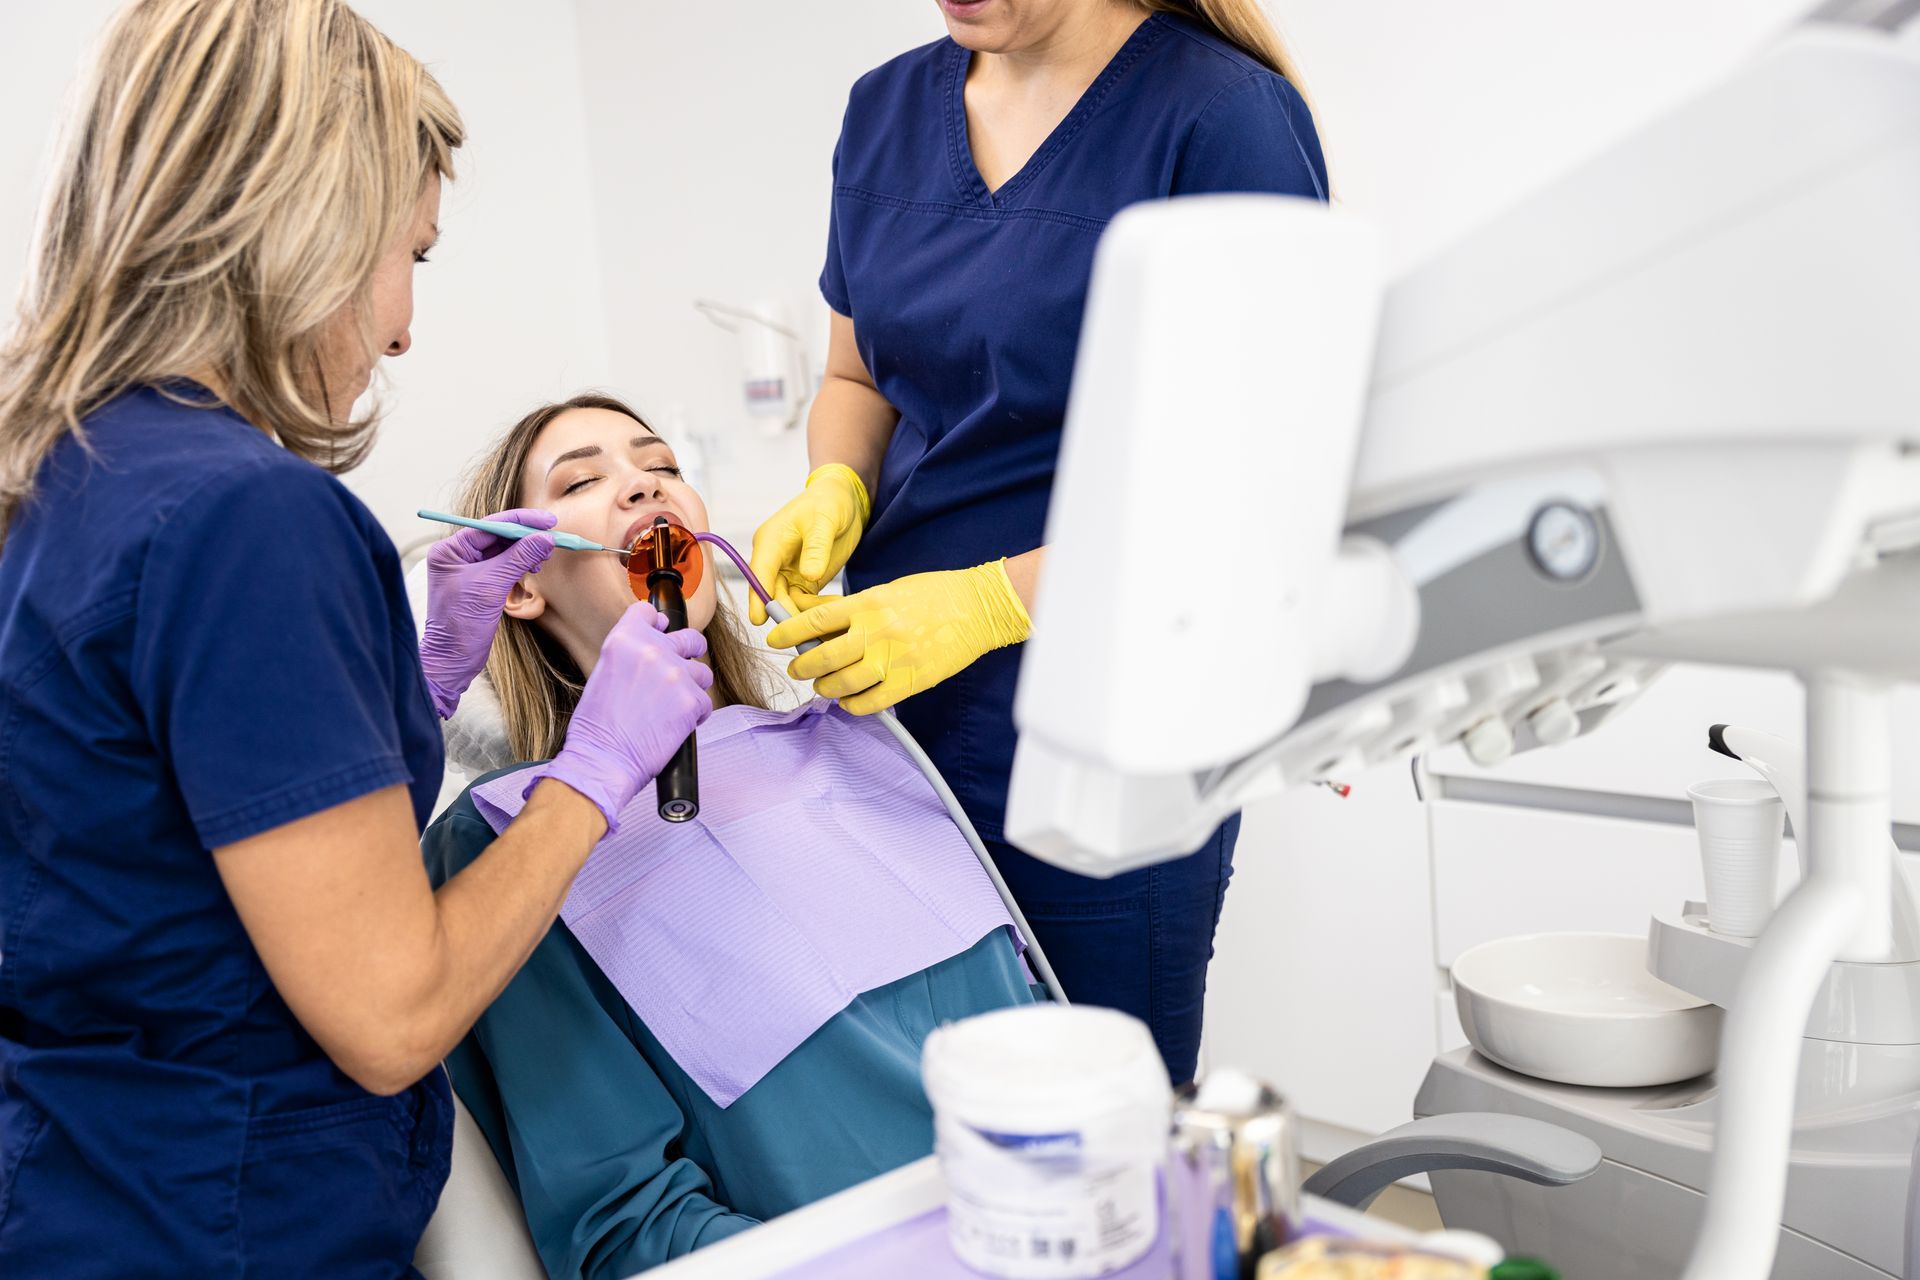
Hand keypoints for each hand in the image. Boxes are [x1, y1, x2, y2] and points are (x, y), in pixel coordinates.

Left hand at [420, 508, 556, 718]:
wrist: (453, 659)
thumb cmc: (461, 623)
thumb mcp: (491, 585)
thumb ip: (518, 558)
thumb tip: (544, 539)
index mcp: (451, 550)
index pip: (490, 525)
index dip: (521, 522)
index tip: (547, 522)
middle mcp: (458, 556)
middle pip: (498, 536)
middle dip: (526, 537)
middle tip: (552, 539)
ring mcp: (469, 570)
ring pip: (504, 550)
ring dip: (526, 551)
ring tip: (544, 556)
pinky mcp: (481, 584)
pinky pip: (505, 565)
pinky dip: (522, 564)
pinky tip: (534, 568)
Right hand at [540, 603, 713, 832]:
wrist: (603, 759)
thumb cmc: (597, 725)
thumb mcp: (605, 671)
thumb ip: (631, 654)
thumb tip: (655, 642)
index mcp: (625, 639)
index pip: (650, 612)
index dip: (658, 624)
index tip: (661, 632)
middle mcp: (652, 650)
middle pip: (690, 637)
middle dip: (690, 651)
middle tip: (682, 668)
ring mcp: (675, 674)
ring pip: (703, 672)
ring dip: (693, 687)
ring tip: (673, 707)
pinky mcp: (691, 700)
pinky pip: (705, 702)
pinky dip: (695, 715)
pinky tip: (675, 725)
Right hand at [746, 464, 870, 625]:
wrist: (843, 497)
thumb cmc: (829, 501)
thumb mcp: (824, 520)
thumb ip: (817, 547)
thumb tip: (809, 575)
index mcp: (770, 541)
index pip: (759, 573)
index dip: (758, 597)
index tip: (759, 620)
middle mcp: (774, 559)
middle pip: (771, 593)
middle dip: (784, 613)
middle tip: (801, 635)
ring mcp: (787, 571)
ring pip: (787, 601)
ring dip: (802, 615)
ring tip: (823, 627)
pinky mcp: (804, 579)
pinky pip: (803, 601)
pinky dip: (814, 610)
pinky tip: (832, 615)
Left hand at [766, 560, 1030, 714]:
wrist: (978, 608)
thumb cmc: (933, 594)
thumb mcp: (886, 589)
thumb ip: (851, 607)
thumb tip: (812, 618)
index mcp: (868, 604)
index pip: (814, 621)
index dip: (788, 633)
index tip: (775, 640)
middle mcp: (877, 632)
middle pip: (822, 657)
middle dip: (802, 667)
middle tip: (797, 669)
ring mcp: (894, 660)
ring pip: (842, 684)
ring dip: (824, 688)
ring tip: (822, 686)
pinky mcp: (911, 682)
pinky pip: (871, 703)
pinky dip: (853, 705)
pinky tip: (849, 700)